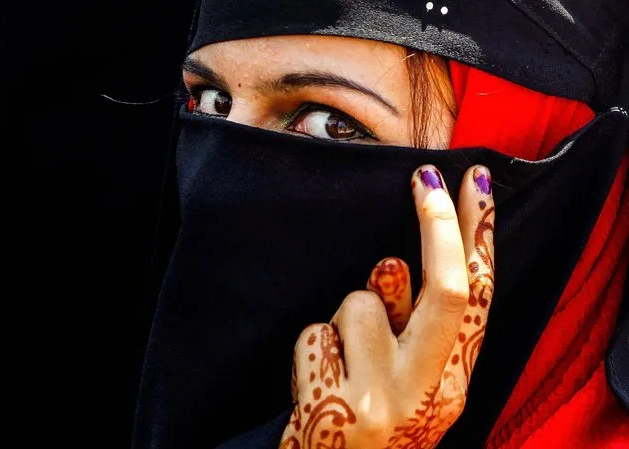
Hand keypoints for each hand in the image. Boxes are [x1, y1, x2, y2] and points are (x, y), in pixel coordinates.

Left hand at [280, 165, 494, 448]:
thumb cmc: (370, 420)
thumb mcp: (404, 379)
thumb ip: (405, 323)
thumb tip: (391, 263)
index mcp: (452, 384)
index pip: (477, 300)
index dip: (479, 238)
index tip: (478, 184)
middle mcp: (428, 392)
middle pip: (445, 290)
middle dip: (439, 224)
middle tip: (427, 176)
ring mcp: (383, 400)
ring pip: (360, 302)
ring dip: (344, 315)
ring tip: (340, 359)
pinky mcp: (337, 406)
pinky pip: (315, 334)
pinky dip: (313, 346)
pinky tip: (316, 382)